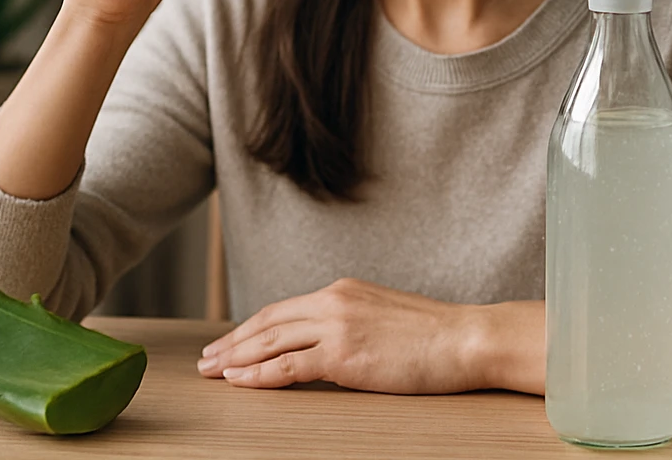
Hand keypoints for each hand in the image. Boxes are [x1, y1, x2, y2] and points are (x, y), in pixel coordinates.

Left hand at [195, 278, 487, 394]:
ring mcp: (337, 326)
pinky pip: (288, 366)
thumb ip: (353, 321)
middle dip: (232, 342)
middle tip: (205, 360)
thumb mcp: (384, 316)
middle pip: (268, 322)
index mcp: (343, 290)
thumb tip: (331, 342)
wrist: (466, 338)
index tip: (229, 342)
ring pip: (270, 342)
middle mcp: (333, 301)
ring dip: (235, 358)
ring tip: (211, 371)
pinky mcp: (344, 354)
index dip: (251, 328)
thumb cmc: (436, 335)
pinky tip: (238, 382)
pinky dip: (258, 375)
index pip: (283, 310)